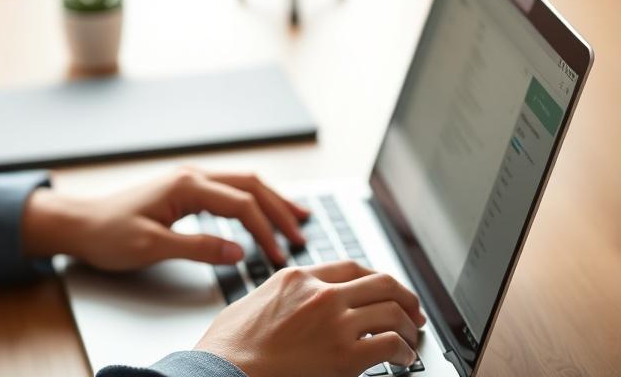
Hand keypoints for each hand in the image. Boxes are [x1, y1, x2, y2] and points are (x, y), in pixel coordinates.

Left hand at [20, 166, 309, 269]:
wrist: (79, 223)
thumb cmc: (108, 234)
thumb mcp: (151, 247)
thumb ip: (197, 248)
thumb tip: (240, 251)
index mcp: (185, 185)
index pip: (240, 205)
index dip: (265, 231)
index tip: (281, 256)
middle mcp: (190, 175)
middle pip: (249, 185)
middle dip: (278, 208)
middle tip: (302, 232)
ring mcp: (187, 179)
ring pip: (240, 183)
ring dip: (269, 199)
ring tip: (296, 216)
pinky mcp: (183, 188)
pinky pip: (227, 189)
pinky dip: (250, 200)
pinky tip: (260, 212)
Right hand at [195, 261, 425, 376]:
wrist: (222, 370)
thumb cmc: (229, 347)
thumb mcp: (254, 302)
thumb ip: (282, 297)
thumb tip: (295, 307)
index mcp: (297, 278)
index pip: (351, 267)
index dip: (375, 278)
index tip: (385, 289)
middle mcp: (320, 294)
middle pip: (380, 282)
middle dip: (403, 296)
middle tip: (412, 310)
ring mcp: (335, 322)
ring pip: (392, 311)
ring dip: (407, 325)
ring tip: (410, 336)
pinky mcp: (345, 356)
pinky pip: (391, 344)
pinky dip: (404, 351)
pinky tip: (403, 359)